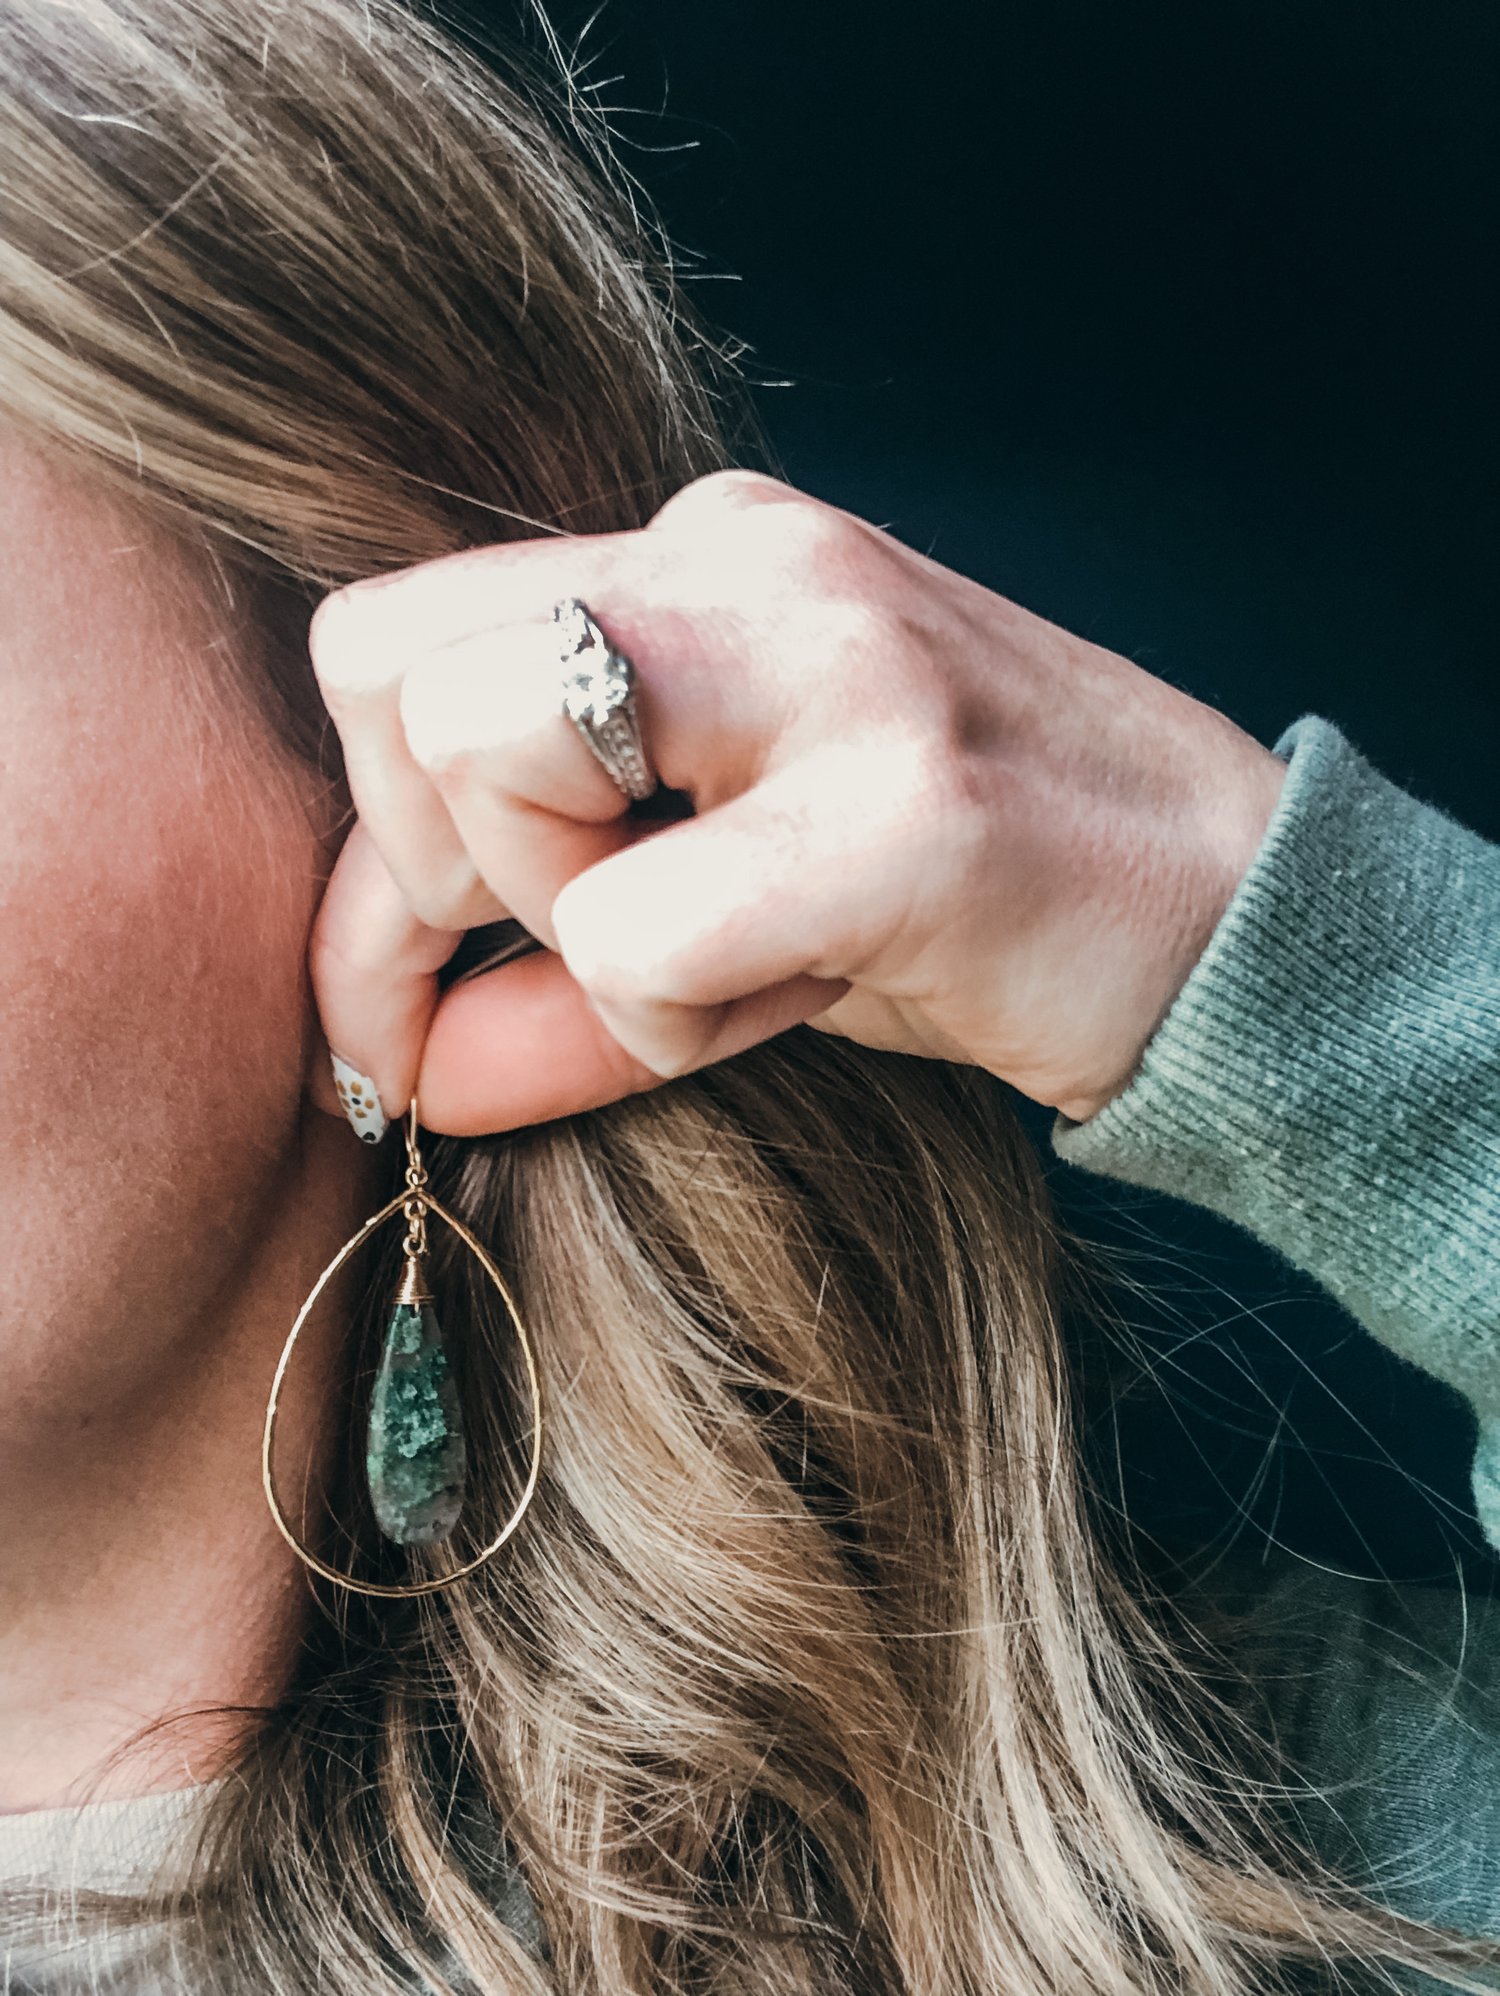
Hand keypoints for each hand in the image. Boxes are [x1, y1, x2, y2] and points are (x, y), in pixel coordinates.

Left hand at [304, 469, 1284, 1134]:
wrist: (1231, 917)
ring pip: (488, 756)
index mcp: (702, 554)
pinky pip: (633, 935)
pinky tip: (814, 991)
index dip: (381, 834)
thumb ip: (547, 956)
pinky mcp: (901, 799)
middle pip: (397, 678)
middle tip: (597, 947)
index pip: (394, 640)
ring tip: (744, 953)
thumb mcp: (734, 900)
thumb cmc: (964, 907)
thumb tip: (388, 1064)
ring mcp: (829, 657)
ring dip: (578, 924)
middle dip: (443, 872)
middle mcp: (748, 558)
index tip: (441, 965)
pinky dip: (677, 1021)